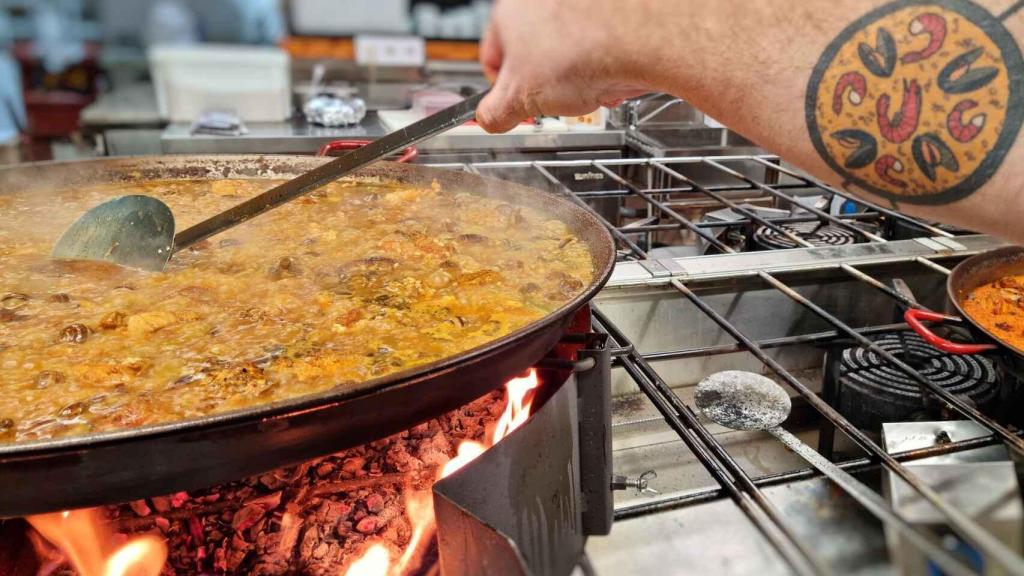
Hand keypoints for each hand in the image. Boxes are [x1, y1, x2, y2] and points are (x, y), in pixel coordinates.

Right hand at [477, 0, 652, 132]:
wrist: (640, 38)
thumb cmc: (581, 53)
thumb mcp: (519, 98)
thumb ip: (494, 112)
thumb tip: (488, 119)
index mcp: (510, 11)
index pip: (493, 60)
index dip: (503, 93)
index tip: (514, 110)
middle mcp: (542, 1)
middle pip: (535, 58)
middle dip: (547, 87)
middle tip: (556, 103)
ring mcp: (579, 7)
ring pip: (569, 55)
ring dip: (577, 81)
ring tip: (588, 91)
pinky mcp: (609, 15)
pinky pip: (598, 48)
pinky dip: (602, 67)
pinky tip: (610, 80)